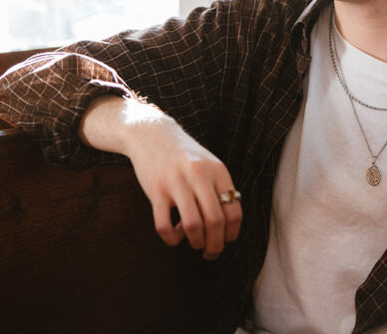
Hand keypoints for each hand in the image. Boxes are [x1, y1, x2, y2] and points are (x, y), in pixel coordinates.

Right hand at [81, 96, 242, 258]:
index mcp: (218, 171)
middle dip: (215, 245)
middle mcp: (199, 176)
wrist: (151, 134)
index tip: (226, 240)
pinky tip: (174, 236)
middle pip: (215, 222)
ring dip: (196, 242)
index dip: (232, 233)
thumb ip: (220, 189)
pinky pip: (164, 225)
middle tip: (211, 252)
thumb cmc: (184, 155)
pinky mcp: (156, 190)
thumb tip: (228, 226)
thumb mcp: (209, 165)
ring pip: (193, 226)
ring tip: (194, 243)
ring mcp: (176, 183)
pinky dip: (171, 239)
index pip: (234, 211)